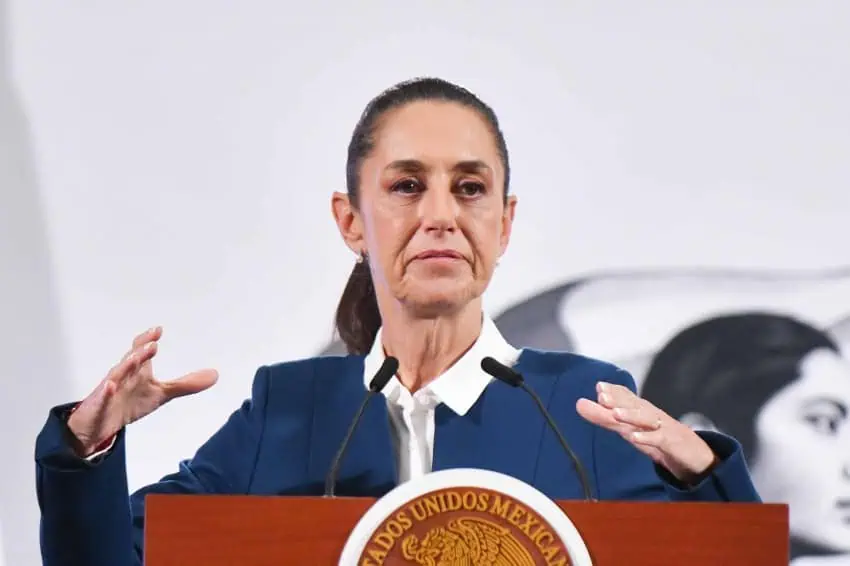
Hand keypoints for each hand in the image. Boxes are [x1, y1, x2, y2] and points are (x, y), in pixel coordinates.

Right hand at [66, 326, 217, 456]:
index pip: (141, 351)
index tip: (158, 330)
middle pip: (130, 360)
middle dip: (141, 352)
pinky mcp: (99, 405)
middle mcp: (122, 376)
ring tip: (135, 357)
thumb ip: (186, 384)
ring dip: (125, 365)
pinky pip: (101, 397)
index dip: (147, 340)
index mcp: (136, 371)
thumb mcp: (161, 394)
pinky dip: (106, 391)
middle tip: (153, 343)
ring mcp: (109, 390)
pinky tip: (110, 386)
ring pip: (115, 375)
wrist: (100, 425)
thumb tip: (215, 374)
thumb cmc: (129, 402)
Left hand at [576, 381, 715, 483]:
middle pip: (634, 405)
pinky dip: (648, 438)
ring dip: (631, 415)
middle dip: (618, 399)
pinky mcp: (672, 443)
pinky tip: (635, 437)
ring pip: (646, 419)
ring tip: (615, 413)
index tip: (598, 386)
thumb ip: (604, 417)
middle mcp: (651, 415)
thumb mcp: (629, 428)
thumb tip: (579, 403)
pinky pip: (659, 439)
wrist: (695, 456)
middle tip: (601, 394)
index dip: (614, 392)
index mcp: (640, 410)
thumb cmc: (658, 438)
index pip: (627, 397)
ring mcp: (663, 427)